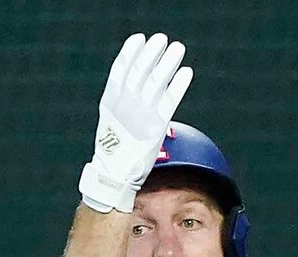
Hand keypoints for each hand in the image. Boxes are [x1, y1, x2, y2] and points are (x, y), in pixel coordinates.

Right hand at [79, 31, 193, 213]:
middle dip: (152, 53)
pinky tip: (186, 72)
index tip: (139, 38)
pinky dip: (178, 84)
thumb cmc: (115, 149)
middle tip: (162, 40)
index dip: (130, 52)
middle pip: (141, 70)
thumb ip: (122, 100)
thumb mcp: (111, 120)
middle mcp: (126, 104)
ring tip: (177, 49)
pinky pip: (170, 100)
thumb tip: (138, 82)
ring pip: (157, 81)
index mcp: (112, 101)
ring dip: (168, 62)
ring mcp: (141, 114)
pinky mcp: (156, 126)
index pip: (121, 69)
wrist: (115, 175)